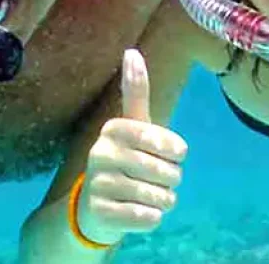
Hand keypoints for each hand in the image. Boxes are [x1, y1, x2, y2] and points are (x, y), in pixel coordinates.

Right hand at [76, 49, 187, 244]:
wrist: (93, 208)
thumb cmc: (123, 161)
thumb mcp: (131, 126)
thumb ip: (135, 91)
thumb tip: (132, 50)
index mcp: (113, 129)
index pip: (166, 142)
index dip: (175, 153)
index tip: (169, 154)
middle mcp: (101, 154)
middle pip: (167, 172)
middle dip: (171, 180)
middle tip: (156, 180)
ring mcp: (98, 185)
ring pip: (160, 197)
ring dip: (163, 201)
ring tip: (147, 196)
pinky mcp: (101, 214)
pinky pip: (148, 218)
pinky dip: (152, 218)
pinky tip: (138, 212)